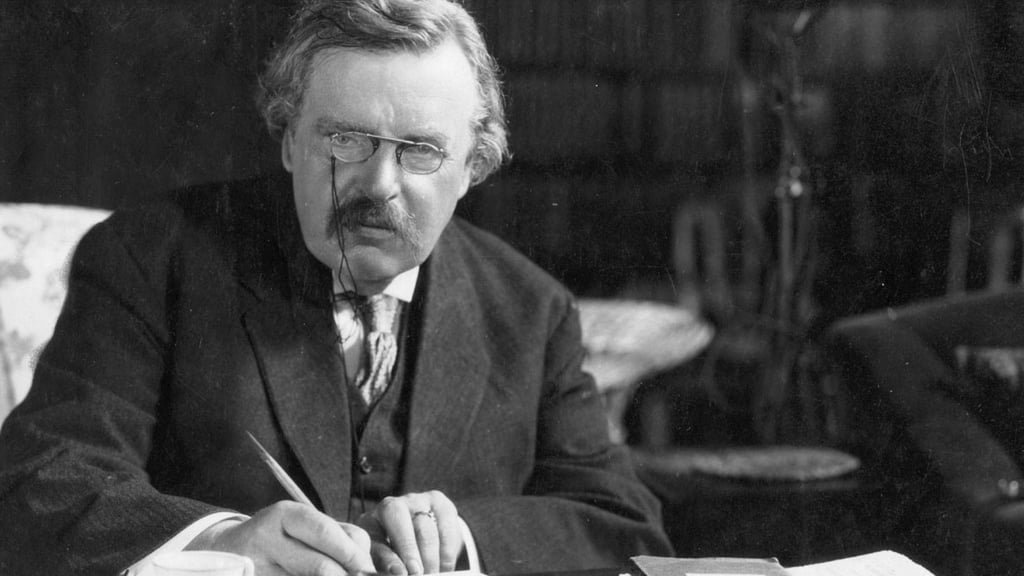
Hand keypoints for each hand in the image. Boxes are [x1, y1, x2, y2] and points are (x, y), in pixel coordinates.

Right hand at [186, 501, 373, 575]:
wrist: (226, 551)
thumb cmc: (280, 538)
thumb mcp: (303, 526)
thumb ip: (337, 538)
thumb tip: (367, 565)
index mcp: (286, 515)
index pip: (326, 533)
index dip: (352, 554)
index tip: (369, 569)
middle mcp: (268, 539)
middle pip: (319, 565)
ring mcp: (259, 566)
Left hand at [357, 491, 462, 574]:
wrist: (418, 537)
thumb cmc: (396, 555)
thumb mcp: (386, 562)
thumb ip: (388, 566)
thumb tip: (400, 574)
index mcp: (369, 523)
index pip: (375, 538)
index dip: (389, 558)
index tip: (401, 574)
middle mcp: (390, 506)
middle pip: (397, 518)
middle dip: (409, 549)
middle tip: (418, 572)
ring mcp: (415, 501)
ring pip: (424, 526)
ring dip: (430, 556)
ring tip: (433, 574)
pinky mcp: (437, 501)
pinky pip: (445, 524)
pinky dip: (446, 550)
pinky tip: (445, 566)